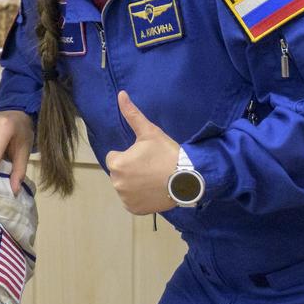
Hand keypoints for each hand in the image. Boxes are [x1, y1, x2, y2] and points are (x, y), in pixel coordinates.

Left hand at [103, 91, 181, 214]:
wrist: (188, 178)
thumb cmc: (168, 153)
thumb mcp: (150, 132)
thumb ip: (132, 114)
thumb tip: (121, 94)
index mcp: (117, 163)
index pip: (115, 157)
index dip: (129, 155)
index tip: (145, 156)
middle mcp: (117, 183)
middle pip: (120, 173)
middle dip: (131, 169)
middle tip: (151, 168)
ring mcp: (125, 198)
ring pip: (125, 187)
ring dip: (134, 184)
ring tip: (154, 179)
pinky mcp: (134, 209)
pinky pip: (131, 201)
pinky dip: (139, 198)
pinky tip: (152, 191)